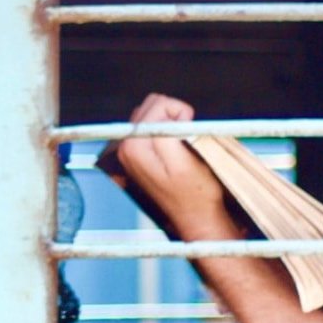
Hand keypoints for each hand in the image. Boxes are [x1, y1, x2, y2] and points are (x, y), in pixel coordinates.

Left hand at [112, 93, 243, 240]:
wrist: (195, 217)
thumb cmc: (196, 194)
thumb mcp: (185, 162)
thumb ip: (170, 134)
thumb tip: (170, 116)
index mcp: (134, 146)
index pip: (158, 104)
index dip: (181, 113)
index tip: (189, 132)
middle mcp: (125, 147)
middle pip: (151, 105)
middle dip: (174, 114)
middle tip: (187, 136)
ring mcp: (130, 151)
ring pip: (152, 114)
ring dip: (171, 122)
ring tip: (182, 144)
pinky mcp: (139, 154)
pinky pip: (152, 127)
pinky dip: (167, 130)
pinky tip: (175, 148)